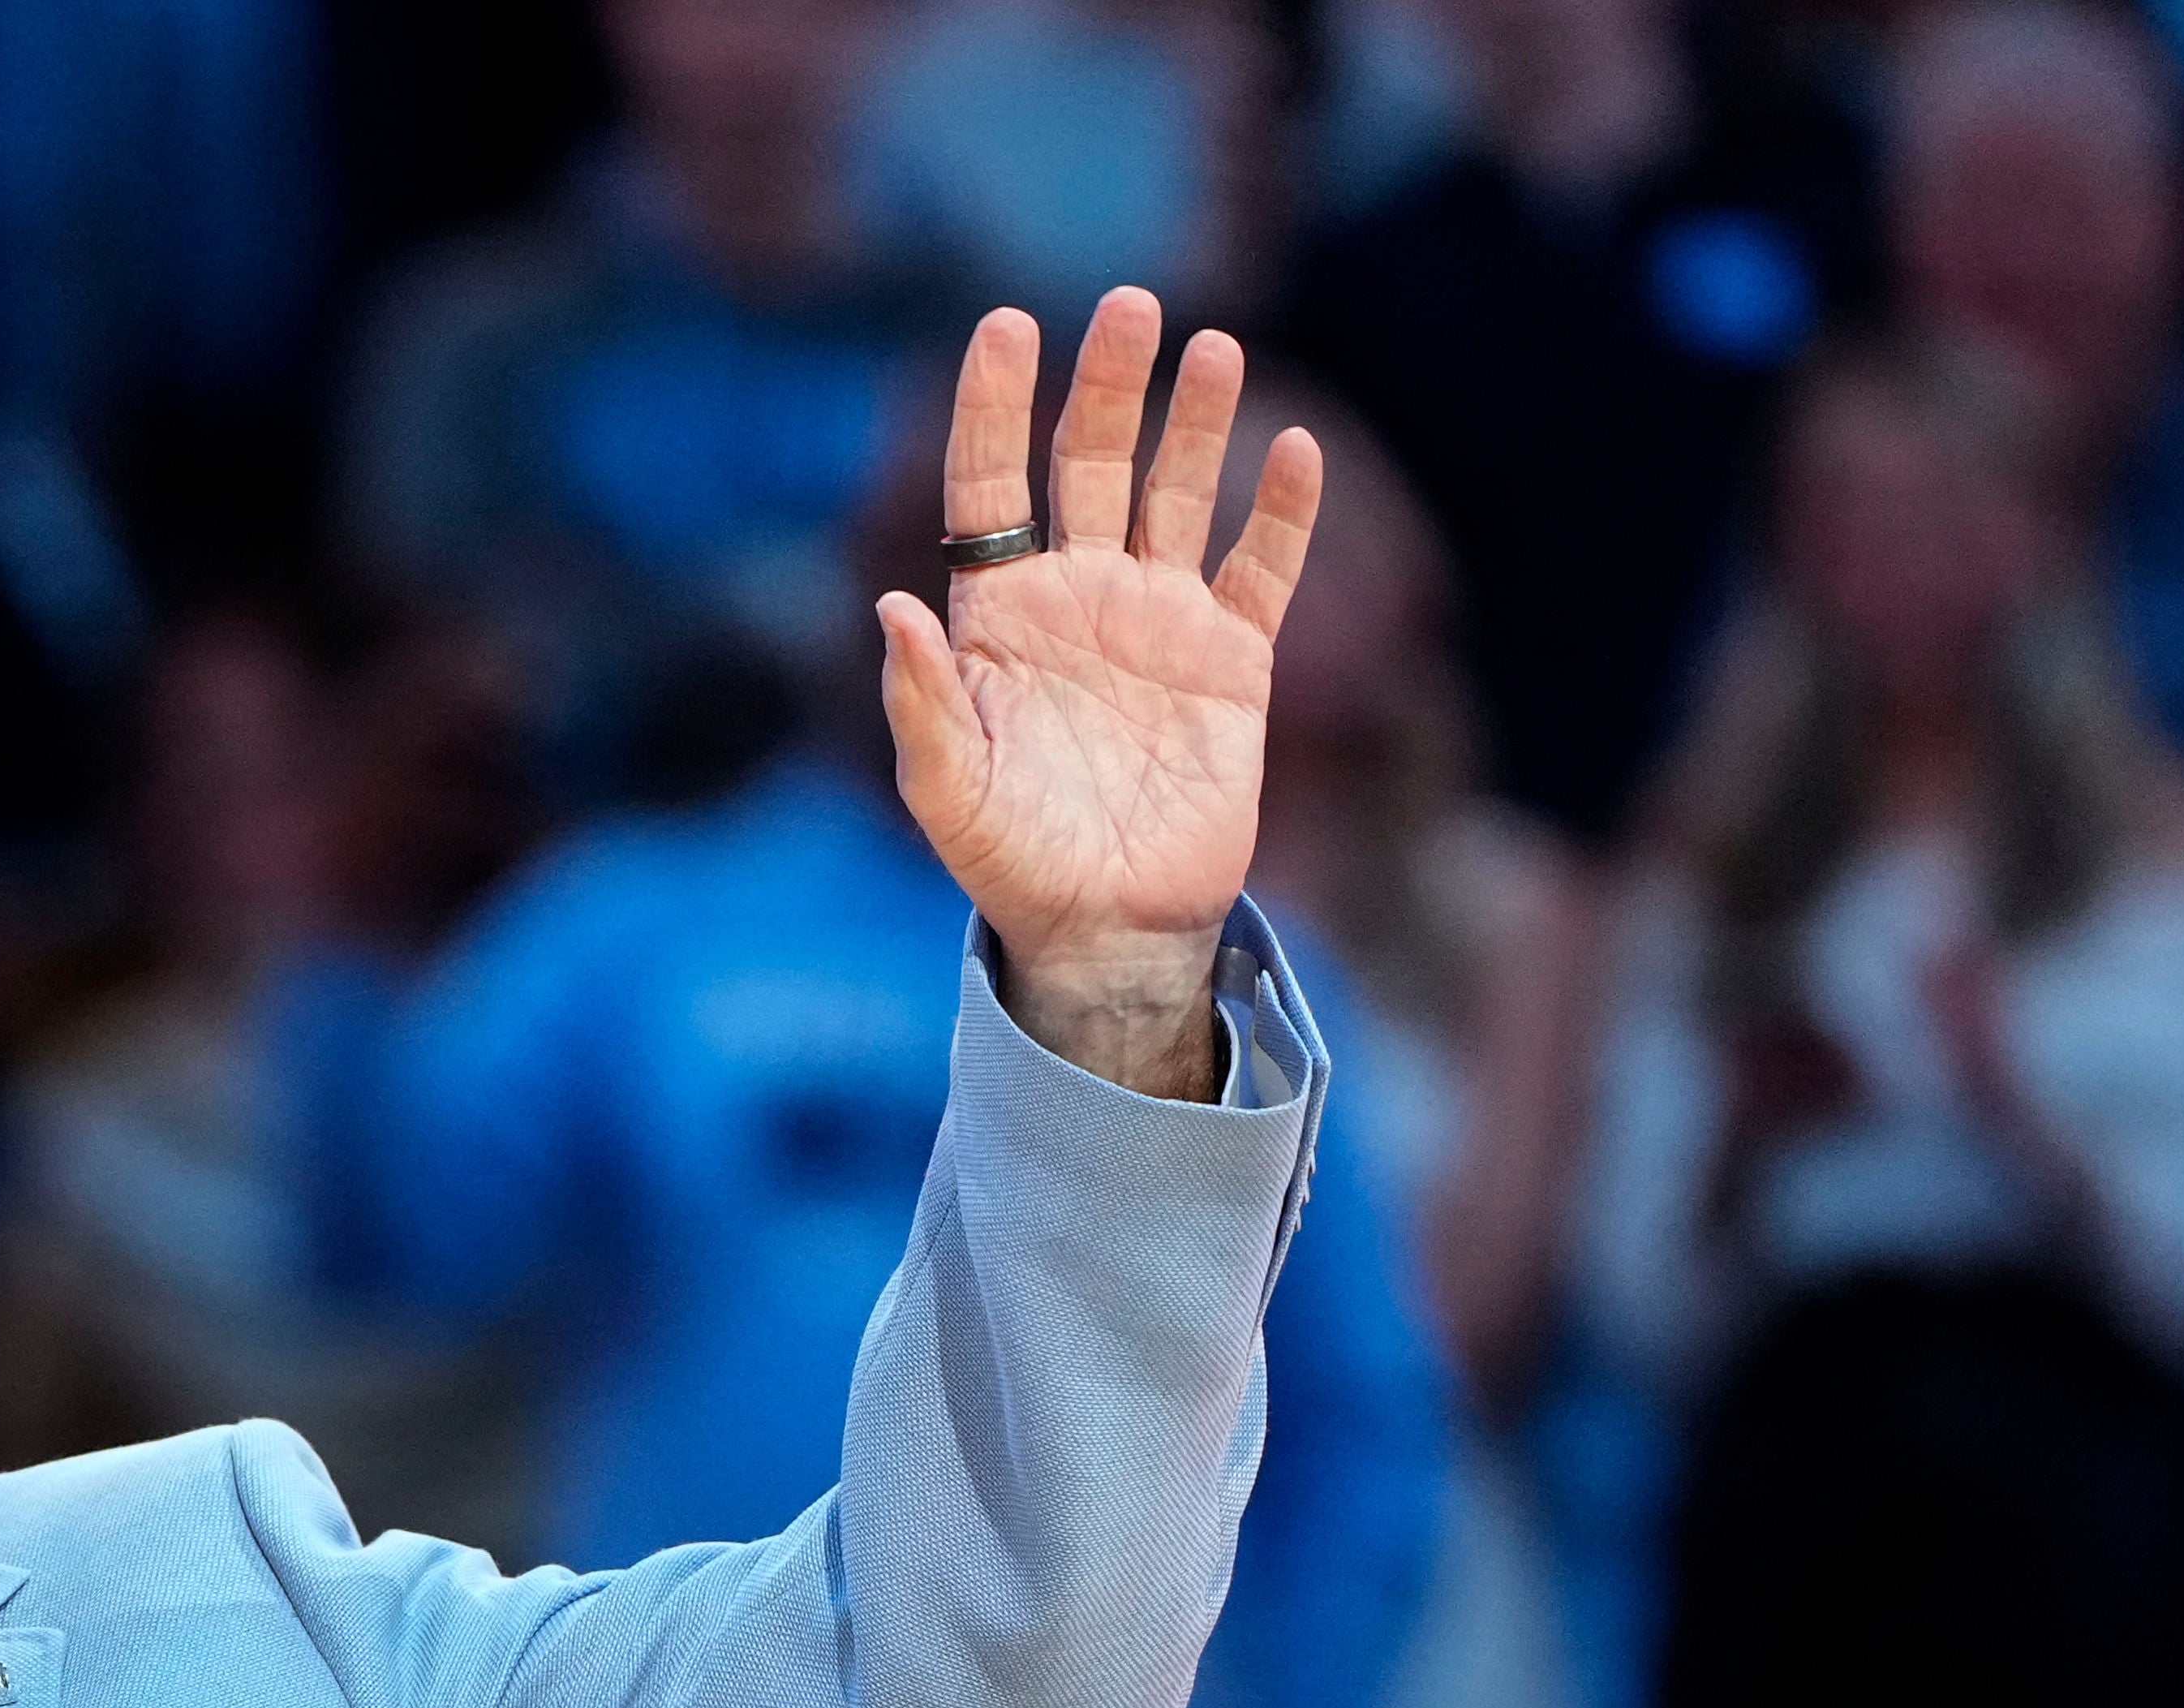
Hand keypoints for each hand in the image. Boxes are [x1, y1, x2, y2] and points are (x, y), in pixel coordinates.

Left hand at [879, 287, 1320, 1098]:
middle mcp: (1079, 596)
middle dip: (1108, 384)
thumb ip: (923, 702)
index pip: (992, 485)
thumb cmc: (1010, 861)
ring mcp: (1159, 620)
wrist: (1106, 925)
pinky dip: (1281, 515)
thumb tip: (890, 607)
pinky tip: (1292, 455)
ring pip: (1179, 494)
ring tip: (1213, 349)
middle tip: (1130, 305)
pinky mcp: (1233, 659)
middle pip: (1092, 463)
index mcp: (1000, 613)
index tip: (1009, 325)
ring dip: (1196, 422)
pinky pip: (1262, 569)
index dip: (997, 405)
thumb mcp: (947, 791)